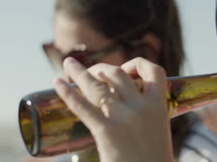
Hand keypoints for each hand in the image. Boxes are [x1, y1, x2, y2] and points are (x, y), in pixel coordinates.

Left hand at [53, 57, 173, 161]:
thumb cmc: (152, 161)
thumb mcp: (157, 131)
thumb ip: (144, 115)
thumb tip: (119, 102)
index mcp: (159, 107)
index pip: (154, 72)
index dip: (138, 65)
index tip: (126, 69)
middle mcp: (142, 108)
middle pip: (117, 74)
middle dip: (101, 69)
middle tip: (91, 73)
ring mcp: (123, 118)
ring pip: (97, 86)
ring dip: (80, 72)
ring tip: (68, 64)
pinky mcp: (105, 132)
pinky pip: (82, 106)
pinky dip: (68, 93)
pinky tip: (57, 83)